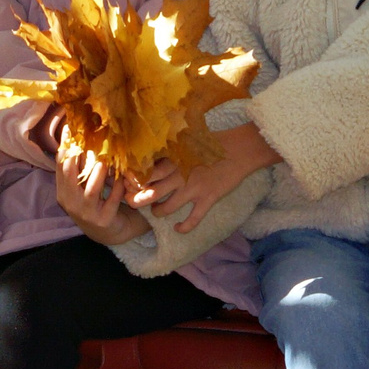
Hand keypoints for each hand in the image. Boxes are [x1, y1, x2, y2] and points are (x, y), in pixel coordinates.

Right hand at [55, 134, 145, 246]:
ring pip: (91, 189)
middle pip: (70, 175)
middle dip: (78, 156)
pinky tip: (122, 178)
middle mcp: (71, 203)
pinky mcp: (103, 220)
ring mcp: (86, 213)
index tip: (71, 127)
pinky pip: (111, 200)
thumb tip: (78, 134)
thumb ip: (79, 166)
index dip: (65, 146)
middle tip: (89, 139)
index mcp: (63, 192)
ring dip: (98, 172)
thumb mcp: (82, 186)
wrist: (109, 232)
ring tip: (106, 159)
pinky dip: (117, 187)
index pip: (60, 166)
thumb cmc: (95, 203)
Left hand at [133, 122, 279, 233]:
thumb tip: (151, 154)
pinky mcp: (208, 199)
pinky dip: (183, 227)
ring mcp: (193, 189)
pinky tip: (178, 228)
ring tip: (156, 212)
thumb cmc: (212, 142)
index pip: (145, 174)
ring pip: (166, 208)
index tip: (130, 185)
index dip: (133, 183)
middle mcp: (179, 176)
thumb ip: (168, 150)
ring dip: (158, 213)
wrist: (239, 150)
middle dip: (138, 201)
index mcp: (172, 160)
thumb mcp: (186, 140)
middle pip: (150, 194)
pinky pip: (192, 219)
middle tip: (134, 203)